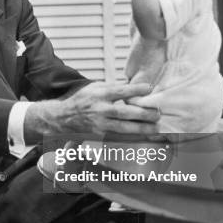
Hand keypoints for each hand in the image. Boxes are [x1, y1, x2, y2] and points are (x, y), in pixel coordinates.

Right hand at [24, 82, 159, 141]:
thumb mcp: (96, 87)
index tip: (150, 88)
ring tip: (156, 127)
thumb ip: (114, 88)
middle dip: (143, 113)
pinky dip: (132, 136)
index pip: (121, 91)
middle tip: (158, 113)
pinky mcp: (101, 133)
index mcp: (100, 94)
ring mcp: (100, 123)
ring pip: (124, 127)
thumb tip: (135, 88)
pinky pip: (119, 135)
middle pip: (124, 112)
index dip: (136, 90)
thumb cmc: (83, 99)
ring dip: (141, 128)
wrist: (64, 116)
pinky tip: (144, 135)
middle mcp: (100, 109)